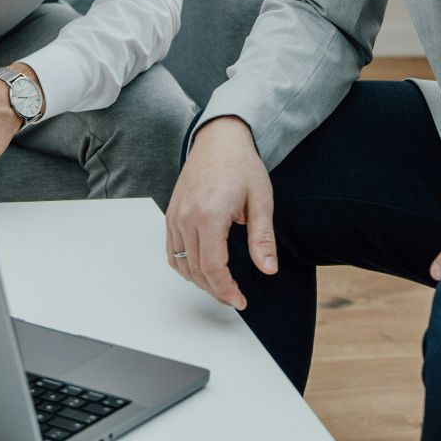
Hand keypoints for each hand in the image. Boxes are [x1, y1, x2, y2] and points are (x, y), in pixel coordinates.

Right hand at [164, 116, 275, 309]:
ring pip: (181, 264)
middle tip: (235, 297)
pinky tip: (201, 269)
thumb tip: (268, 268)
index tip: (240, 300)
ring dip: (200, 281)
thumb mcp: (261, 200)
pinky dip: (184, 266)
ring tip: (221, 286)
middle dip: (216, 290)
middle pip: (196, 271)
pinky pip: (172, 251)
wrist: (219, 139)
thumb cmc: (241, 165)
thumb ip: (263, 238)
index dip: (226, 290)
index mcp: (209, 215)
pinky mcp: (171, 214)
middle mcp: (186, 218)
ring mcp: (175, 216)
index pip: (213, 268)